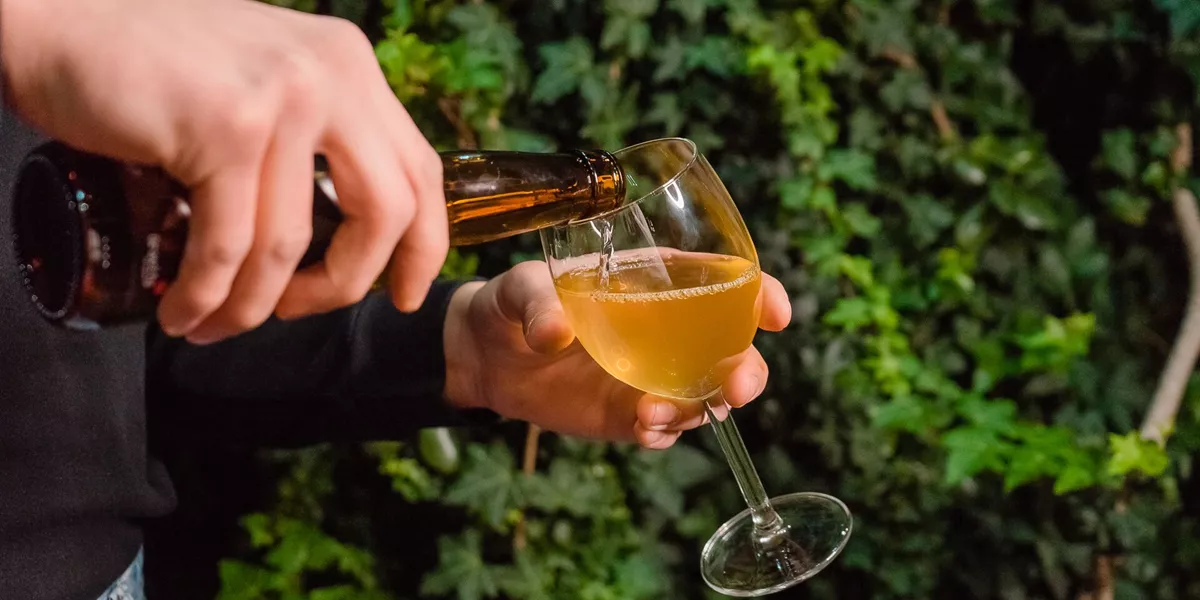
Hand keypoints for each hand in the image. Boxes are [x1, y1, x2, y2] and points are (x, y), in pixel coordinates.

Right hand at [1, 0, 445, 342]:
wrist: (53, 20)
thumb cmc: (148, 62)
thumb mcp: (262, 80)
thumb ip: (310, 134)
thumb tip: (337, 231)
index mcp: (349, 65)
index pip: (420, 171)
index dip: (422, 246)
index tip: (404, 295)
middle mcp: (331, 75)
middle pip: (385, 214)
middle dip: (344, 286)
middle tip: (297, 313)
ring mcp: (282, 98)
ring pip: (291, 244)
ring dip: (252, 306)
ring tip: (214, 324)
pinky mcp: (224, 127)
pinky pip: (228, 246)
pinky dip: (205, 294)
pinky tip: (183, 312)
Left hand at [443, 261, 791, 448]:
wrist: (485, 357)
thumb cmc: (511, 303)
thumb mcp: (520, 290)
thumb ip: (538, 304)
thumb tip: (555, 332)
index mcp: (656, 283)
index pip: (725, 283)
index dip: (760, 295)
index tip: (776, 313)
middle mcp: (667, 332)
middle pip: (731, 350)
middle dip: (746, 369)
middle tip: (736, 384)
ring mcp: (651, 377)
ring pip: (705, 396)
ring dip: (702, 408)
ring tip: (656, 412)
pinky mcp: (628, 415)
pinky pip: (664, 430)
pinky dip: (662, 432)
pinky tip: (641, 426)